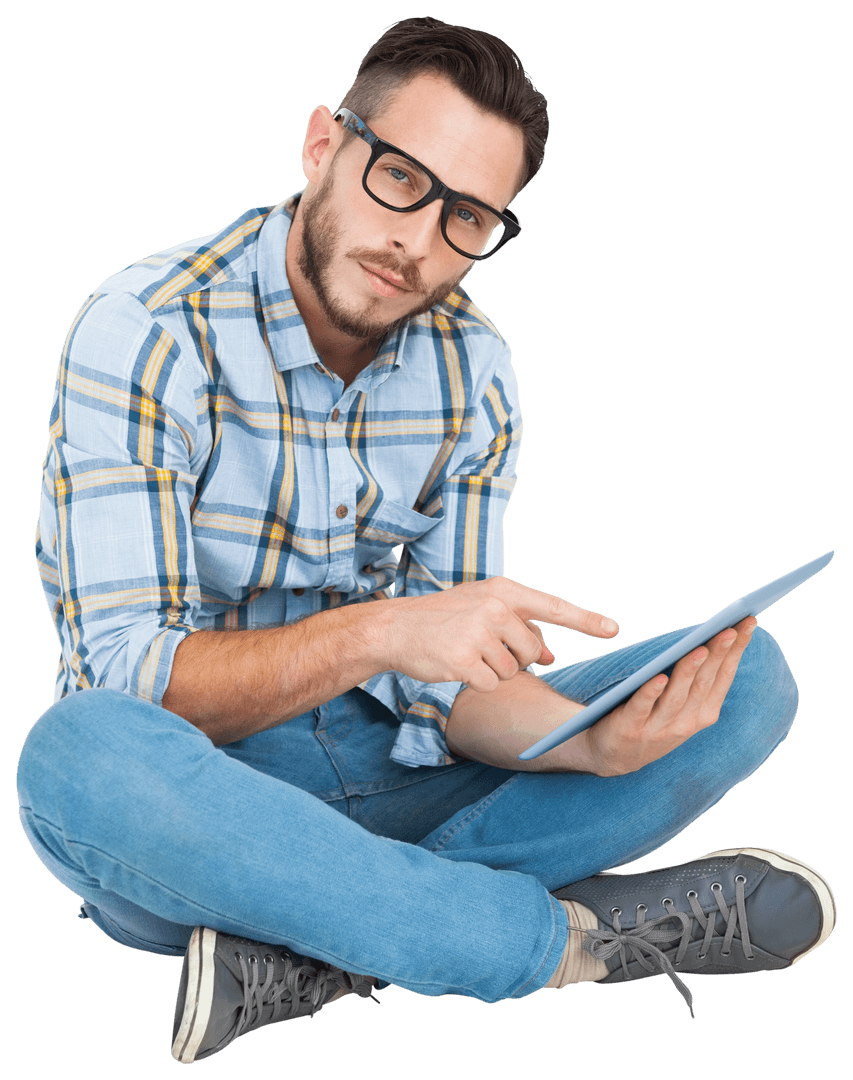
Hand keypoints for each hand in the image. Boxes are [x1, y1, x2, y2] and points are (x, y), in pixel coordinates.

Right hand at [376, 576, 617, 692]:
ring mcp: (478, 633)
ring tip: (467, 652)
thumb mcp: (483, 610)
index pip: (553, 606)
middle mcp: (493, 608)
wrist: (396, 627)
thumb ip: (519, 627)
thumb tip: (551, 653)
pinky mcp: (464, 660)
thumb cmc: (444, 618)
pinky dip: (479, 682)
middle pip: (533, 650)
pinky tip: (458, 666)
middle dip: (518, 658)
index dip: (585, 619)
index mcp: (502, 591)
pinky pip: (492, 683)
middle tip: (486, 648)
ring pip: (513, 670)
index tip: (613, 628)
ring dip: (495, 670)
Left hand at [562, 616, 758, 776]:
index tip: (748, 622)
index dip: (736, 649)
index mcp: (703, 713)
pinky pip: (641, 708)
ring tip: (700, 648)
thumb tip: (710, 636)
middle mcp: (685, 722)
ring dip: (689, 671)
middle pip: (703, 683)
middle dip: (718, 654)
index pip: (723, 676)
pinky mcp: (630, 729)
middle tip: (730, 628)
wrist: (615, 755)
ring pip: (677, 696)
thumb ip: (695, 678)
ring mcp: (658, 728)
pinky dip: (651, 693)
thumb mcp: (682, 704)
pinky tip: (659, 677)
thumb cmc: (653, 719)